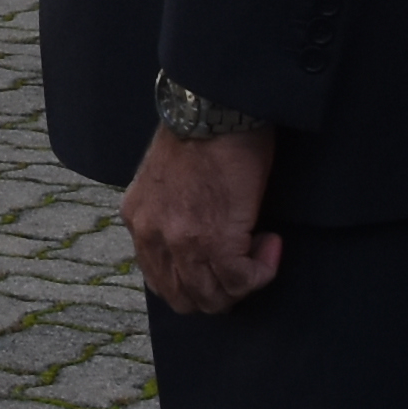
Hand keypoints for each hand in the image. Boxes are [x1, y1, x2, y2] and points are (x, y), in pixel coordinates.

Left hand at [122, 121, 282, 315]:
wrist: (215, 110)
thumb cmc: (202, 132)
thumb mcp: (166, 177)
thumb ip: (170, 210)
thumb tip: (197, 234)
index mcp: (137, 219)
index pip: (160, 279)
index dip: (195, 280)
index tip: (221, 259)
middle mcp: (152, 237)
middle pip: (185, 298)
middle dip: (219, 291)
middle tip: (244, 265)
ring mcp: (181, 243)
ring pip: (213, 298)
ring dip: (243, 283)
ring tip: (259, 250)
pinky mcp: (215, 242)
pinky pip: (243, 281)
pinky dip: (263, 270)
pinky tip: (270, 243)